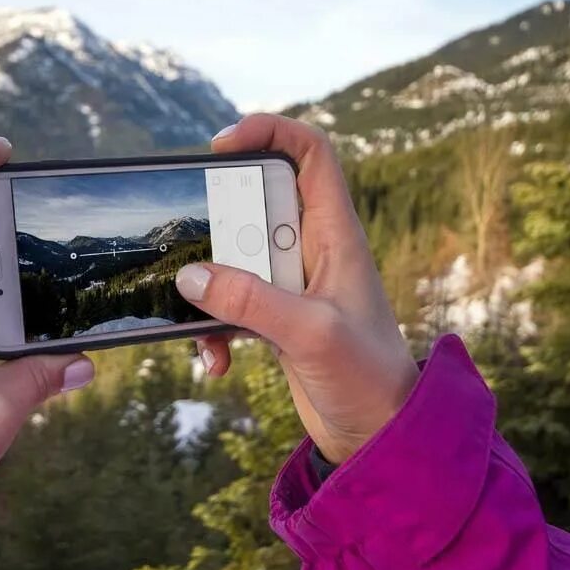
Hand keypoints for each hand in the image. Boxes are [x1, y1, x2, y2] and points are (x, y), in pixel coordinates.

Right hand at [178, 115, 417, 463]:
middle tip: (199, 254)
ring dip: (209, 287)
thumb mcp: (309, 335)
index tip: (221, 146)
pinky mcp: (275, 319)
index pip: (311, 153)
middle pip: (254, 205)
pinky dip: (213, 328)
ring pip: (233, 258)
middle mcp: (313, 251)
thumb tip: (191, 277)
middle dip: (217, 226)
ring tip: (202, 323)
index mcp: (336, 235)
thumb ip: (250, 302)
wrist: (378, 437)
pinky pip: (230, 304)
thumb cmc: (367, 379)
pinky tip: (216, 362)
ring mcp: (291, 286)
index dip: (270, 132)